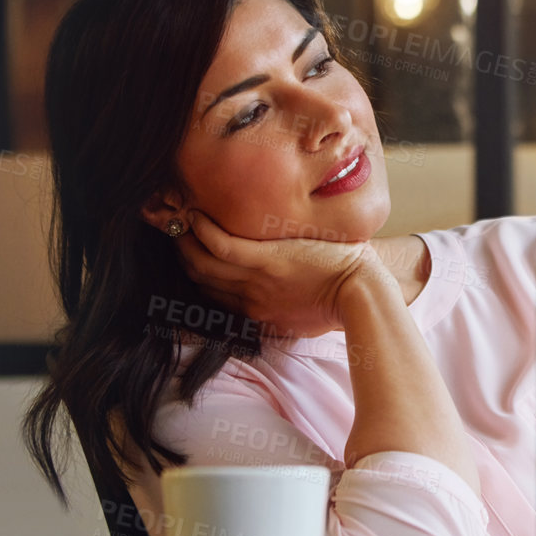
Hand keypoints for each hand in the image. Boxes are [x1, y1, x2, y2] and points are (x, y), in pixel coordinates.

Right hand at [174, 211, 390, 338]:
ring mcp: (256, 280)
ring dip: (185, 242)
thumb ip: (282, 313)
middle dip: (183, 255)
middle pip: (201, 278)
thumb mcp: (303, 320)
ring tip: (180, 220)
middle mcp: (249, 299)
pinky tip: (196, 216)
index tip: (189, 256)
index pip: (213, 295)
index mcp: (257, 312)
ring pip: (203, 264)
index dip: (197, 275)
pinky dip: (204, 232)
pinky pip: (223, 247)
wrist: (360, 295)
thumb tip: (279, 304)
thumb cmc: (340, 304)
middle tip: (175, 232)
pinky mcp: (267, 261)